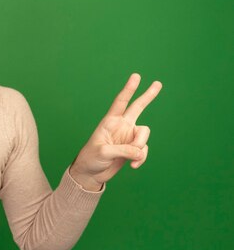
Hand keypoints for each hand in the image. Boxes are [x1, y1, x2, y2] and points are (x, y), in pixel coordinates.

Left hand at [69, 73, 162, 190]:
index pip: (121, 102)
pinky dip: (141, 159)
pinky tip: (133, 166)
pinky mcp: (133, 149)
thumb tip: (141, 152)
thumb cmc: (91, 158)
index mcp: (110, 122)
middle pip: (138, 107)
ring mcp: (128, 137)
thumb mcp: (104, 153)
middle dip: (148, 96)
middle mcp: (121, 126)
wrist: (92, 173)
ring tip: (131, 159)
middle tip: (158, 83)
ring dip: (140, 148)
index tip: (136, 76)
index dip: (128, 89)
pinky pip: (144, 150)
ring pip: (144, 136)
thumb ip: (124, 150)